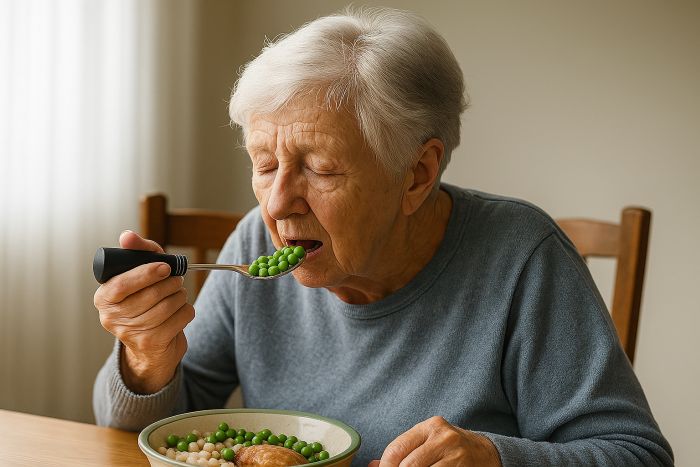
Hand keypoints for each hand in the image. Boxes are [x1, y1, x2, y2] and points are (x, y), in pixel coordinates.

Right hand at [94, 230, 194, 393]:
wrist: (151, 345)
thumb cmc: (145, 300)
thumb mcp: (140, 272)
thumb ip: (137, 251)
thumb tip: (127, 236)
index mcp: (104, 297)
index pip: (122, 284)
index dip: (147, 273)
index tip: (165, 267)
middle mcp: (111, 318)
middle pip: (150, 295)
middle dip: (170, 283)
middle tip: (176, 280)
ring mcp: (131, 334)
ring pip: (168, 305)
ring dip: (180, 296)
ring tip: (177, 294)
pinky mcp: (151, 343)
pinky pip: (180, 318)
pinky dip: (186, 310)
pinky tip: (180, 311)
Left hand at [368, 416, 500, 466]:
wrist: (486, 453)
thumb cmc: (450, 448)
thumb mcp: (427, 442)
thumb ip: (401, 452)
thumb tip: (372, 466)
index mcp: (430, 426)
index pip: (397, 448)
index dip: (386, 466)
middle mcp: (444, 438)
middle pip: (408, 466)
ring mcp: (456, 456)